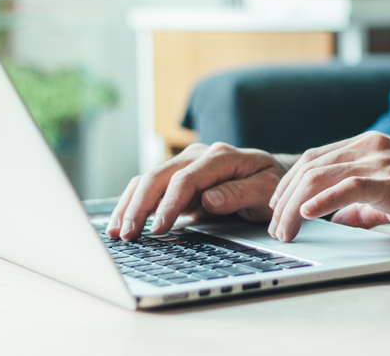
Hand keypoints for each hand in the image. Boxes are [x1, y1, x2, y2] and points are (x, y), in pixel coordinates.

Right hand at [106, 142, 291, 240]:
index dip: (169, 203)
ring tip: (116, 231)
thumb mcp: (266, 190)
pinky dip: (134, 203)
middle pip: (159, 175)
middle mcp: (198, 155)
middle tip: (127, 234)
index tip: (158, 227)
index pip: (186, 178)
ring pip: (149, 179)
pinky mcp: (178, 178)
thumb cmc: (271, 183)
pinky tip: (121, 222)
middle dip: (140, 205)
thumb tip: (208, 199)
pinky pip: (151, 188)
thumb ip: (239, 193)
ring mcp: (186, 164)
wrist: (274, 174)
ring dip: (130, 204)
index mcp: (220, 156)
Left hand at [267, 132, 389, 241]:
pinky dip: (322, 200)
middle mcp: (369, 146)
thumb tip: (338, 219)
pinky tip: (307, 214)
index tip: (278, 206)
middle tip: (275, 225)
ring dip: (294, 205)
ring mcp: (379, 160)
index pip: (315, 158)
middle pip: (309, 166)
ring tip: (285, 229)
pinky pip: (347, 186)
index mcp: (368, 145)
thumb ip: (362, 205)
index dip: (289, 182)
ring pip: (320, 175)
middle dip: (284, 197)